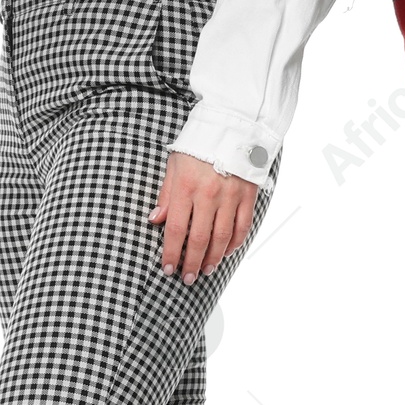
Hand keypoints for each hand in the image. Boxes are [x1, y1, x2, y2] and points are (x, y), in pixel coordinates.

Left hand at [150, 152, 257, 284]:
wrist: (233, 126)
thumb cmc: (199, 145)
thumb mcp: (175, 165)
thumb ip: (166, 195)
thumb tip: (156, 221)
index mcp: (186, 187)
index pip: (176, 229)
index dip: (171, 253)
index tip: (167, 268)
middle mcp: (208, 195)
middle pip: (198, 239)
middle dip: (191, 263)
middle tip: (187, 278)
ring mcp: (230, 197)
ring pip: (221, 238)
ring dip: (212, 258)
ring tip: (204, 270)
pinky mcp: (248, 196)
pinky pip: (242, 227)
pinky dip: (234, 244)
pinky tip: (225, 252)